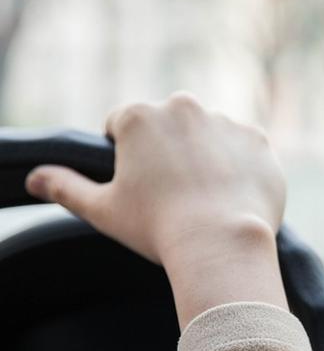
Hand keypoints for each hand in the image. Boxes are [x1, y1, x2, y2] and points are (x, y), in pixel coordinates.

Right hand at [26, 93, 289, 325]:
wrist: (222, 243)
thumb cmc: (158, 227)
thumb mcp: (102, 209)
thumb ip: (65, 187)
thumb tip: (35, 177)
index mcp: (140, 116)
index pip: (122, 126)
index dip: (126, 157)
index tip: (138, 185)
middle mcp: (184, 107)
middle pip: (168, 126)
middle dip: (167, 152)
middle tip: (172, 194)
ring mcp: (226, 121)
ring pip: (208, 136)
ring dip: (204, 156)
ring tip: (204, 198)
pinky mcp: (259, 141)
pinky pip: (244, 149)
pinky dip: (239, 167)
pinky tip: (231, 196)